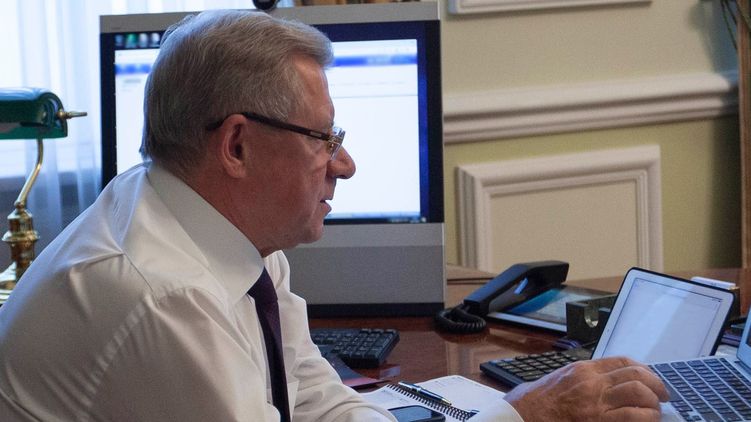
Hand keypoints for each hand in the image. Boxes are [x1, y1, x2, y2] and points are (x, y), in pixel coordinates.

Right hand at [503, 356, 668, 421]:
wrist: (519, 418)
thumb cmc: (534, 405)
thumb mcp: (558, 381)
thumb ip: (582, 380)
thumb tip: (605, 385)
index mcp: (582, 370)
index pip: (623, 362)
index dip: (644, 370)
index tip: (651, 380)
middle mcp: (592, 382)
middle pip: (636, 375)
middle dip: (656, 385)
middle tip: (663, 397)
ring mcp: (596, 402)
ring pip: (639, 392)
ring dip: (654, 403)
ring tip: (655, 412)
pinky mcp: (598, 421)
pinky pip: (633, 416)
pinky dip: (646, 418)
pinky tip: (647, 421)